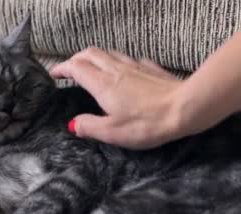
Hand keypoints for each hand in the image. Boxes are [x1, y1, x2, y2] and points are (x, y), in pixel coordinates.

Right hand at [50, 48, 202, 148]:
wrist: (185, 108)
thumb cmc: (149, 122)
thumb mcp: (113, 132)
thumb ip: (90, 126)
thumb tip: (74, 124)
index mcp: (103, 84)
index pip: (76, 68)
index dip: (62, 68)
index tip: (54, 73)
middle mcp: (116, 71)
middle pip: (90, 53)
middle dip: (76, 58)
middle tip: (69, 68)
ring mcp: (136, 67)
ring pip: (110, 53)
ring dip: (96, 57)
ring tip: (92, 66)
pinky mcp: (152, 69)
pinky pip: (131, 60)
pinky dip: (119, 62)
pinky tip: (125, 70)